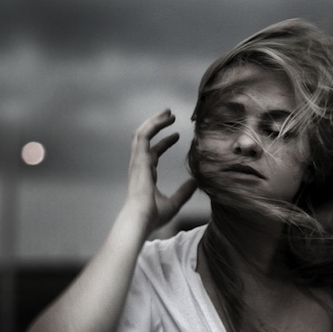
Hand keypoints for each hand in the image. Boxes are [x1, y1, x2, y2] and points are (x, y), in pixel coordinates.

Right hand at [126, 109, 196, 231]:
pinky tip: (165, 119)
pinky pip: (143, 135)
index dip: (164, 143)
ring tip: (169, 112)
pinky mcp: (138, 159)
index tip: (177, 135)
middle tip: (170, 115)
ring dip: (155, 121)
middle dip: (157, 125)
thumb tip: (195, 182)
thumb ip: (184, 192)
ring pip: (142, 133)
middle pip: (145, 139)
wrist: (141, 219)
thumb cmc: (153, 216)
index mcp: (145, 175)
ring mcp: (137, 162)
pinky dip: (153, 125)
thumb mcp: (174, 203)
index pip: (153, 153)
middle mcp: (139, 166)